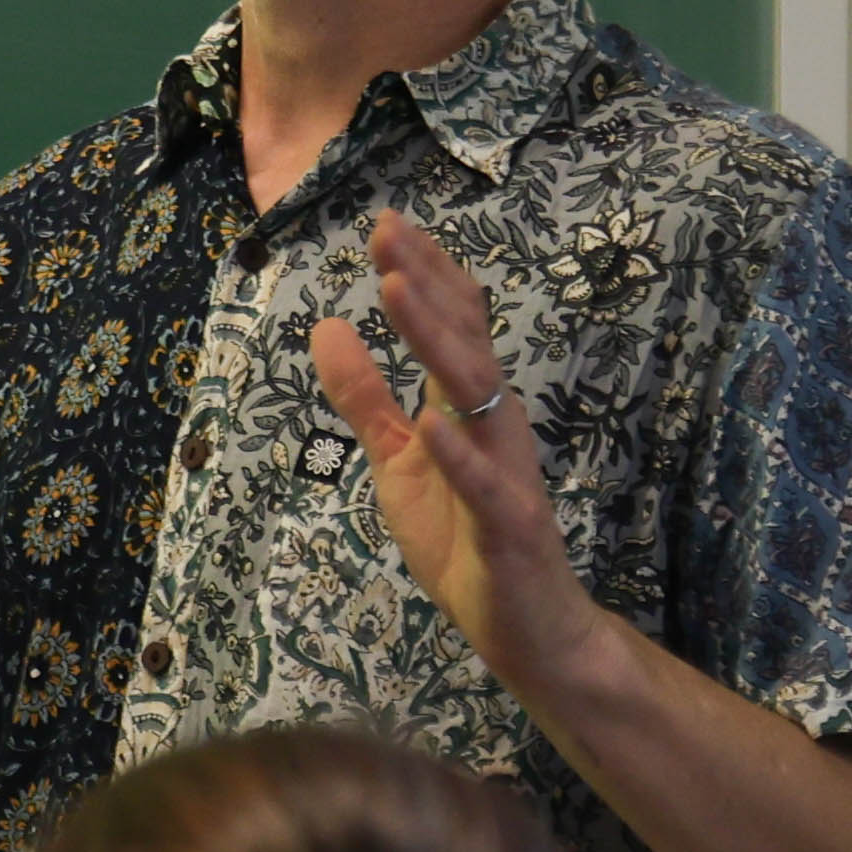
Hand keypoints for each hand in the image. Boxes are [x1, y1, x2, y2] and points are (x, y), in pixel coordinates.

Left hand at [307, 206, 607, 702]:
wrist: (525, 627)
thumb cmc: (463, 538)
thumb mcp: (397, 460)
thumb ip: (365, 397)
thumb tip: (326, 326)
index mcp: (469, 403)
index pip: (453, 321)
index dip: (422, 272)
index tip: (385, 223)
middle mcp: (494, 421)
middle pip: (463, 338)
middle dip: (424, 283)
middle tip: (387, 232)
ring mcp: (506, 469)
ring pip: (476, 391)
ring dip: (436, 340)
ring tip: (397, 291)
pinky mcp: (510, 523)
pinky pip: (485, 483)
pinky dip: (460, 452)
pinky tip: (432, 421)